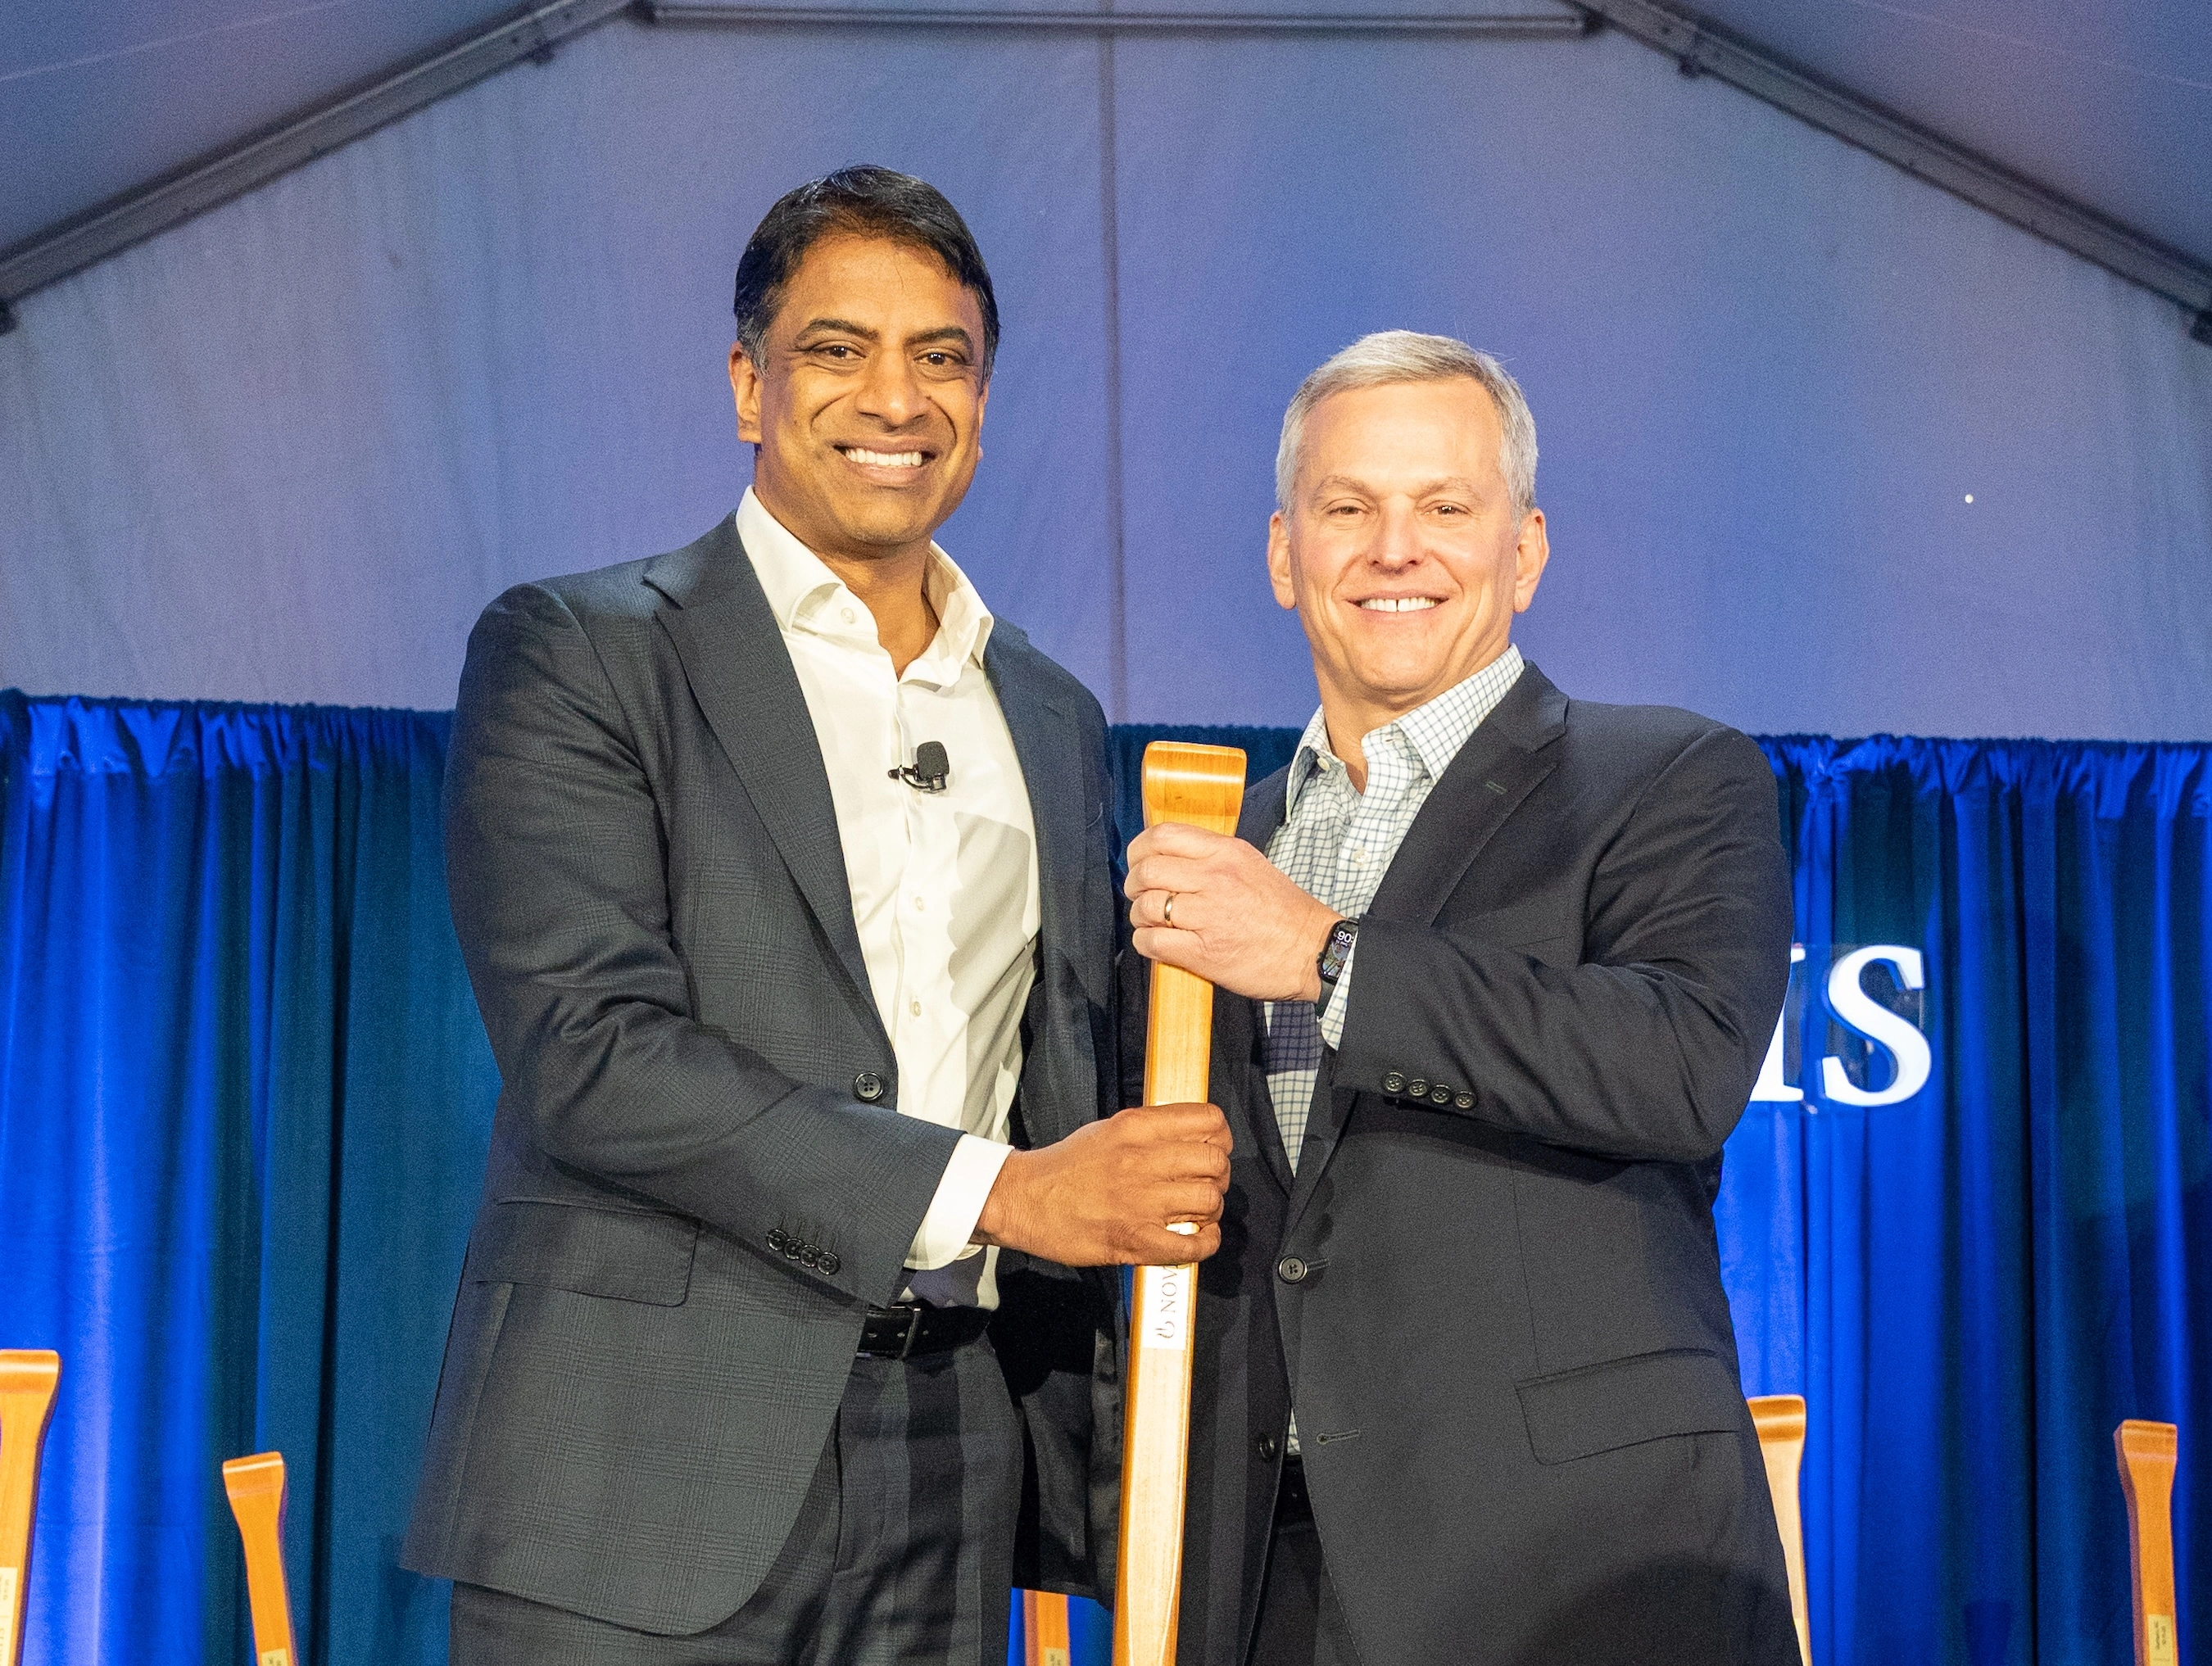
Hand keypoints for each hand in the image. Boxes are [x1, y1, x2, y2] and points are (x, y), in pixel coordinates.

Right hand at [973, 1102, 1231, 1265]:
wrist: (1023, 1200)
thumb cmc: (1066, 1166)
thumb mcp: (1108, 1129)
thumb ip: (1150, 1130)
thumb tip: (1192, 1135)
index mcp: (1135, 1128)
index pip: (1208, 1121)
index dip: (1221, 1136)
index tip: (1216, 1147)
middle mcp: (1141, 1162)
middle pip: (1214, 1162)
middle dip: (1219, 1175)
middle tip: (1207, 1183)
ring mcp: (1140, 1204)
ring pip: (1210, 1201)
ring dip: (1212, 1209)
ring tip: (1198, 1212)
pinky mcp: (1134, 1242)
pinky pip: (1192, 1245)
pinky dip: (1206, 1243)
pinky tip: (1199, 1237)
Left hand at [1125, 822, 1337, 1000]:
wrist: (1313, 951)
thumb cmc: (1284, 912)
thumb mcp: (1251, 865)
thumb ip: (1211, 857)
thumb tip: (1169, 857)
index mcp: (1226, 853)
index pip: (1164, 835)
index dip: (1140, 849)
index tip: (1138, 860)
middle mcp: (1215, 879)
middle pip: (1148, 870)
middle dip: (1134, 884)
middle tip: (1140, 894)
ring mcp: (1208, 916)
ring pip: (1146, 906)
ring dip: (1139, 916)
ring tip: (1151, 922)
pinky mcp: (1203, 952)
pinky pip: (1152, 941)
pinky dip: (1145, 942)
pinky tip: (1156, 943)